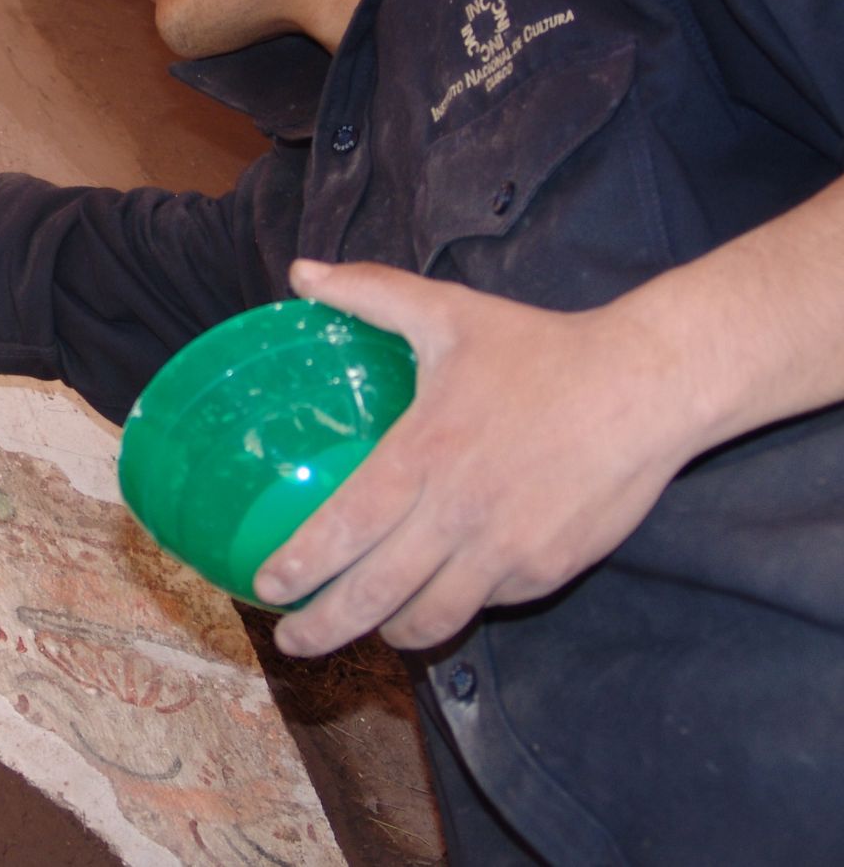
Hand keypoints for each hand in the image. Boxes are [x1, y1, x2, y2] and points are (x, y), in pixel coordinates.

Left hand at [255, 260, 699, 656]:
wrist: (648, 387)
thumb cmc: (540, 350)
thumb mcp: (448, 312)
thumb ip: (370, 293)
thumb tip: (302, 272)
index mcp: (426, 456)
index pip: (345, 530)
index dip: (299, 567)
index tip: (264, 586)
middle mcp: (461, 515)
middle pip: (375, 596)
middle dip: (322, 627)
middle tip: (291, 639)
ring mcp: (508, 553)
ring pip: (431, 618)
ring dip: (387, 631)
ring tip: (361, 628)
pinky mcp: (548, 572)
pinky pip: (485, 604)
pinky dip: (452, 606)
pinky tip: (434, 596)